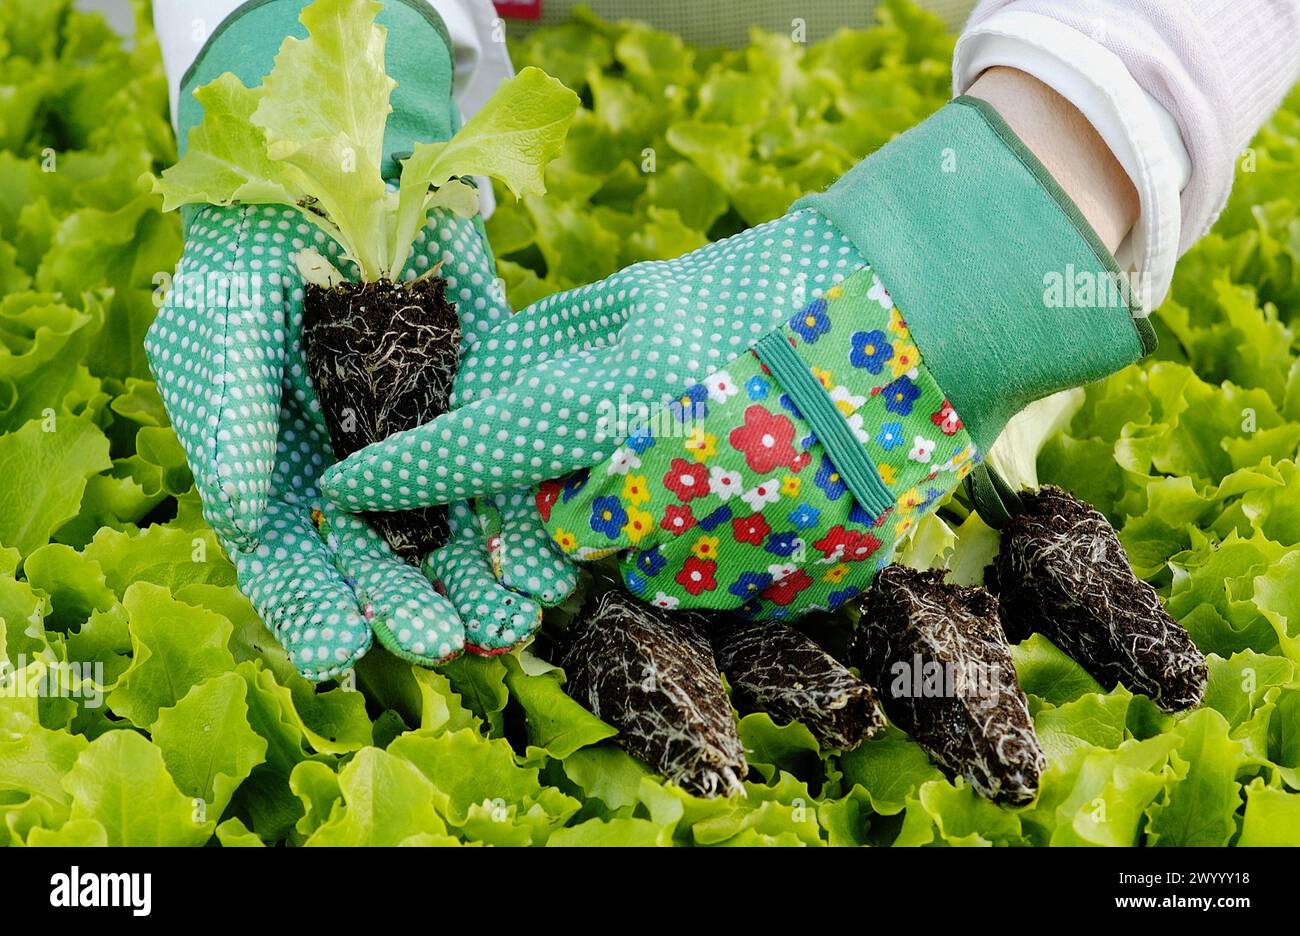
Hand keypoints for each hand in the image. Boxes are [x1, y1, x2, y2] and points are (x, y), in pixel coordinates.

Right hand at [146, 204, 551, 677]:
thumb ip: (226, 424)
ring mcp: (428, 448)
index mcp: (285, 485)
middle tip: (446, 642)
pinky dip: (532, 504)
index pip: (296, 568)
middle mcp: (362, 483)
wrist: (325, 182)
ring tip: (516, 617)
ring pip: (458, 529)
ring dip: (487, 577)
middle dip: (416, 606)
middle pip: (388, 562)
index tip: (337, 652)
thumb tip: (241, 514)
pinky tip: (556, 544)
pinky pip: (512, 463)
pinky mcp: (486, 408)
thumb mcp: (216, 336)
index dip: (313, 611)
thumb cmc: (247, 268)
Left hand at [322, 94, 1152, 621]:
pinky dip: (716, 542)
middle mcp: (662, 490)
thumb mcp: (650, 296)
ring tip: (728, 449)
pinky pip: (710, 582)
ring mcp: (728, 548)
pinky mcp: (783, 584)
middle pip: (555, 532)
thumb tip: (473, 386)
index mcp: (622, 398)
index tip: (347, 487)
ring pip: (637, 566)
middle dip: (565, 503)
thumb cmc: (778, 288)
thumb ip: (551, 347)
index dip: (402, 474)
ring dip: (652, 525)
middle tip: (634, 446)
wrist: (926, 319)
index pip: (475, 453)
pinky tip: (766, 480)